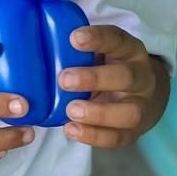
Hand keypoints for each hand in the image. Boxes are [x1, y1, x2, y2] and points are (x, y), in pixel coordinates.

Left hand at [60, 24, 168, 147]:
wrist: (144, 97)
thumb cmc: (109, 69)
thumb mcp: (101, 53)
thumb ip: (78, 51)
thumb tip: (32, 45)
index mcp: (130, 51)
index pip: (118, 40)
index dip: (98, 38)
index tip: (74, 38)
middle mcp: (141, 78)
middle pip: (126, 77)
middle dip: (94, 79)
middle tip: (64, 80)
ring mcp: (141, 106)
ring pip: (129, 112)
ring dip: (98, 113)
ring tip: (71, 111)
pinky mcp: (134, 132)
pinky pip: (118, 137)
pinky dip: (95, 136)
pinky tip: (72, 129)